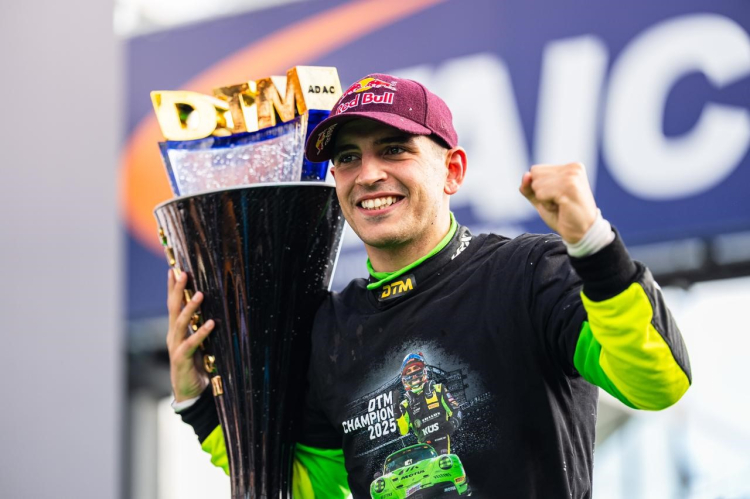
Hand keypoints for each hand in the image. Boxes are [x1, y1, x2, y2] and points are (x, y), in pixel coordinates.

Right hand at [166, 269, 214, 401]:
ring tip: (199, 294)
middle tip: (183, 273)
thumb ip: (198, 326)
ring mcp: (175, 347)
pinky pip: (191, 343)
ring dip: (190, 308)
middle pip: (173, 309)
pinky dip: (201, 332)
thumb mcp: (197, 342)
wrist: (190, 392)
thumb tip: (209, 309)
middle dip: (177, 290)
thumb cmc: (196, 364)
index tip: (174, 269)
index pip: (172, 305)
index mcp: (175, 330)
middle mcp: (173, 336)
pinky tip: (211, 323)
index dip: (172, 288)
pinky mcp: (182, 359)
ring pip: (180, 323)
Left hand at [519, 162, 597, 243]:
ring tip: (561, 206)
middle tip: (559, 203)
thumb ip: (530, 187)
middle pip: (534, 174)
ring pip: (536, 184)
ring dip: (544, 200)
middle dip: (541, 192)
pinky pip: (541, 194)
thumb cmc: (564, 216)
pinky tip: (562, 208)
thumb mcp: (542, 199)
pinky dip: (547, 205)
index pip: (535, 170)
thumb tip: (525, 175)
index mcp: (570, 167)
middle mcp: (573, 168)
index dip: (540, 188)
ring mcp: (572, 176)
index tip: (558, 197)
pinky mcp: (569, 187)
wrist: (582, 233)